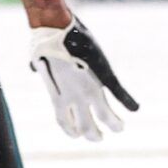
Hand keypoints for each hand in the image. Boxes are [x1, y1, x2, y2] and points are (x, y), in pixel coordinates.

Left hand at [29, 18, 138, 140]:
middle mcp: (73, 97)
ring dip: (113, 124)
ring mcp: (89, 88)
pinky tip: (135, 108)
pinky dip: (128, 101)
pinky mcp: (102, 75)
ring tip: (119, 128)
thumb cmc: (45, 42)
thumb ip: (39, 68)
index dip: (71, 131)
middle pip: (85, 126)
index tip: (76, 134)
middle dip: (93, 135)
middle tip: (99, 137)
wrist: (55, 30)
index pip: (64, 121)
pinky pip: (118, 92)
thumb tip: (33, 66)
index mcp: (57, 95)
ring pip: (103, 115)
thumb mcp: (39, 61)